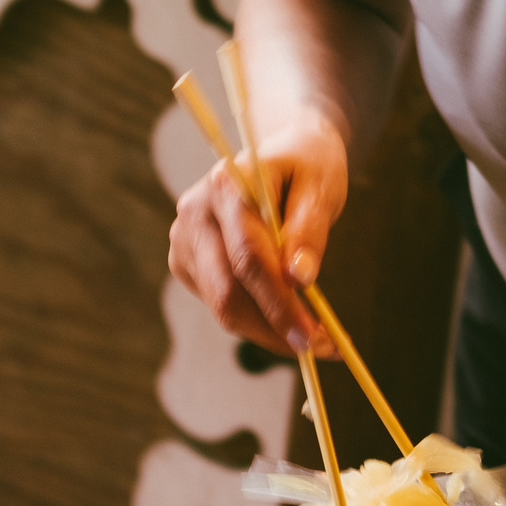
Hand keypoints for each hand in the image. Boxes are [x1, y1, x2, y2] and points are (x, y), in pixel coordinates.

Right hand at [168, 115, 348, 355]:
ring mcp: (184, 239)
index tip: (316, 337)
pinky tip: (287, 316)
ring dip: (269, 331)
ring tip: (316, 337)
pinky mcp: (186, 261)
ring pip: (223, 305)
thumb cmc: (308, 169)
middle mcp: (194, 212)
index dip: (280, 302)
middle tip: (321, 349)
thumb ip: (309, 230)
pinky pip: (221, 304)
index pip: (248, 257)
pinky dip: (256, 320)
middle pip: (227, 291)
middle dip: (275, 328)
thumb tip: (299, 279)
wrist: (284, 155)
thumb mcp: (321, 188)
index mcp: (224, 185)